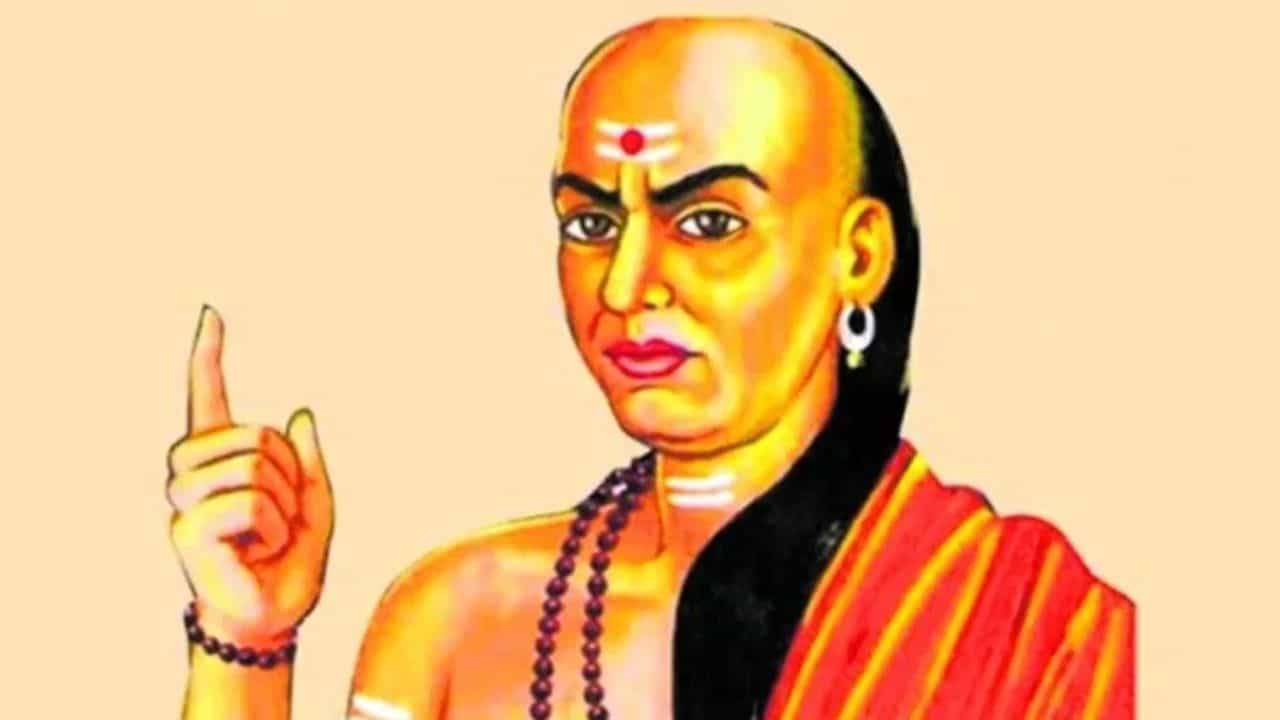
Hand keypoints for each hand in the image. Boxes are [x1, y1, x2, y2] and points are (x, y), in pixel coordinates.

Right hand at [167, 306, 334, 644]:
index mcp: (222, 458)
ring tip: (267, 537)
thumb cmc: (290, 559)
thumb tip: (299, 413)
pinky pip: (251, 500)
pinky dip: (272, 527)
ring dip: (284, 505)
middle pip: (259, 435)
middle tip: (280, 518)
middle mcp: (194, 471)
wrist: (276, 615)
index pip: (209, 396)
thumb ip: (306, 459)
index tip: (212, 314)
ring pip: (257, 464)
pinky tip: (256, 551)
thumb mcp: (314, 501)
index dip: (209, 355)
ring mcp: (184, 498)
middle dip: (290, 475)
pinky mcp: (185, 527)